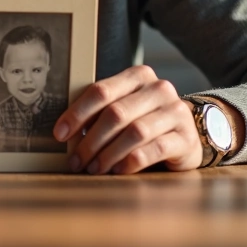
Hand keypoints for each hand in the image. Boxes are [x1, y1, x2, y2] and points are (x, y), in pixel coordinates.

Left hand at [54, 65, 201, 173]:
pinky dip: (131, 161)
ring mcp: (176, 112)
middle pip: (116, 113)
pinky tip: (118, 170)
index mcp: (139, 76)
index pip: (101, 91)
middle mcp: (159, 89)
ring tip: (94, 168)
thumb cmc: (145, 122)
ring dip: (108, 154)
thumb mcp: (124, 110)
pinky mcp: (186, 138)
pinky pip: (153, 149)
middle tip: (76, 160)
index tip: (59, 134)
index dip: (77, 113)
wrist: (186, 135)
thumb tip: (64, 132)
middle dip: (90, 140)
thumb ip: (100, 113)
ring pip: (134, 132)